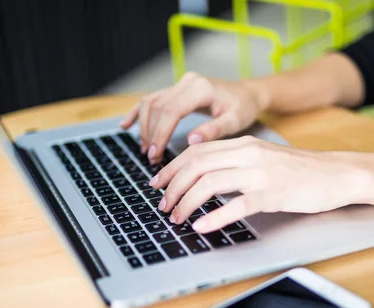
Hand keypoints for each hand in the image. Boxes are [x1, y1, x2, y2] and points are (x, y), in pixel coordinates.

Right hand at [120, 72, 267, 163]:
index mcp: (201, 88)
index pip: (172, 110)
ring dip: (144, 127)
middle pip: (158, 107)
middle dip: (151, 134)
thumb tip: (191, 141)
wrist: (247, 94)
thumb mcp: (235, 121)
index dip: (160, 133)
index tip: (155, 154)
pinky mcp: (176, 89)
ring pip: (151, 103)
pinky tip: (126, 125)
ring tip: (147, 151)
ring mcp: (180, 84)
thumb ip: (213, 130)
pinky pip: (152, 99)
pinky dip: (138, 112)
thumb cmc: (243, 108)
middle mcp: (187, 82)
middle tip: (152, 159)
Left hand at [148, 136, 369, 232]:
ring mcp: (261, 173)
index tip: (158, 183)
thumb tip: (204, 178)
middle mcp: (248, 154)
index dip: (171, 168)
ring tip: (177, 218)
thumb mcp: (263, 158)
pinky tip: (202, 227)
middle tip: (162, 205)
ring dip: (187, 202)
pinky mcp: (274, 194)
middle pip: (197, 165)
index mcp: (243, 144)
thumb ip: (235, 162)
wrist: (337, 173)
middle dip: (172, 187)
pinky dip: (215, 217)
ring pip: (211, 183)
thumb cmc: (300, 170)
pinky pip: (238, 205)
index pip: (196, 151)